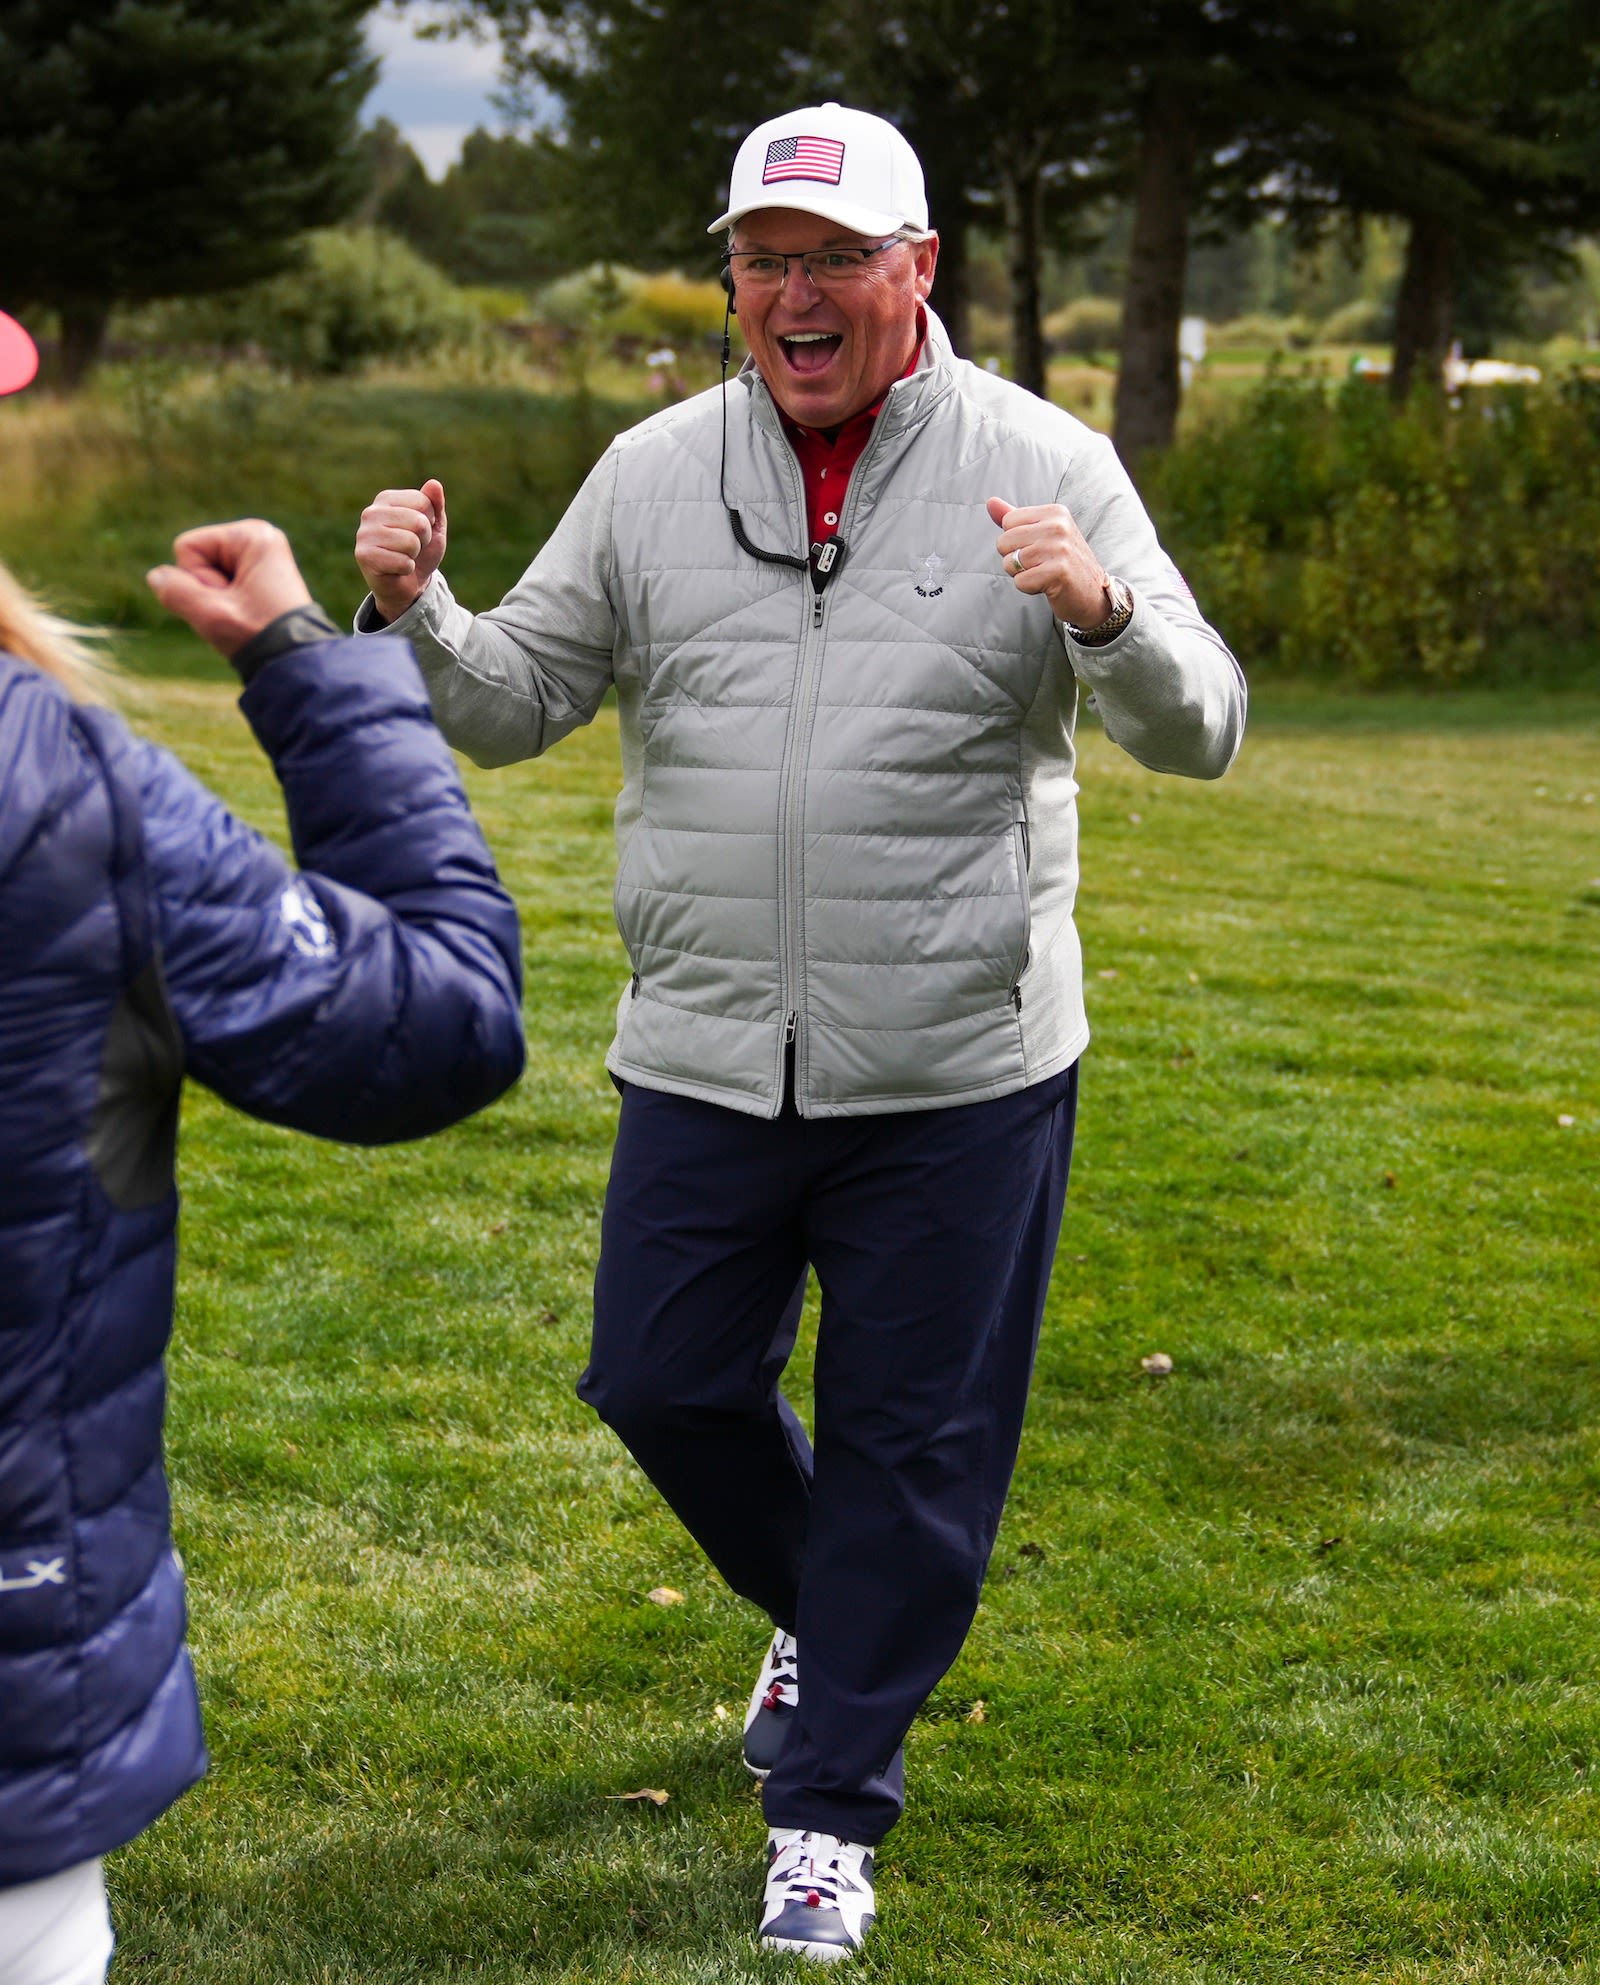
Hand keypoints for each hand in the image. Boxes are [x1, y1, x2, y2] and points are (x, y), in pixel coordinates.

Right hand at [146, 520, 312, 657]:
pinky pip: (219, 583)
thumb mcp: (210, 614)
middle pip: (196, 558)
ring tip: (245, 614)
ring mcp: (261, 556)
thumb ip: (175, 591)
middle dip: (207, 589)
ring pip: (205, 574)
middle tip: (240, 610)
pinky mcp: (260, 574)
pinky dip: (225, 603)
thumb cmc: (258, 635)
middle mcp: (259, 538)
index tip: (232, 599)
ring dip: (216, 599)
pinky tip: (247, 614)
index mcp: (253, 535)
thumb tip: (156, 576)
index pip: (188, 547)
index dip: (199, 579)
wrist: (296, 663)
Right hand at [355, 478, 446, 622]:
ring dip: (414, 555)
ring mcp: (364, 534)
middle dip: (423, 539)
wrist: (409, 584)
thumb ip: (435, 504)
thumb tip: (434, 484)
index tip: (419, 532)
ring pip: (411, 542)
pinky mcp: (364, 556)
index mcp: (386, 499)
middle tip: (412, 548)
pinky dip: (406, 569)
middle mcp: (371, 512)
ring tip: (404, 557)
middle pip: (418, 521)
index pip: (423, 502)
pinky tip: (396, 569)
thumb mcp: (434, 526)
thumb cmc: (420, 552)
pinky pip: (403, 562)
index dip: (430, 521)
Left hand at [987, 494, 1113, 626]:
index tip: (1037, 548)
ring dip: (1022, 574)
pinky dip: (1029, 588)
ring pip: (1010, 562)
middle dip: (1014, 558)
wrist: (1092, 593)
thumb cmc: (1063, 562)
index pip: (1008, 522)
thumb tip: (990, 502)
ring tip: (1043, 573)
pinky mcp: (1058, 572)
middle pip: (1004, 542)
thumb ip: (1016, 518)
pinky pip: (1020, 582)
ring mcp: (1060, 549)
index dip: (1015, 540)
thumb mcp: (1043, 533)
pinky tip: (1047, 585)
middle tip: (1040, 564)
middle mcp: (1058, 526)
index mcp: (1055, 512)